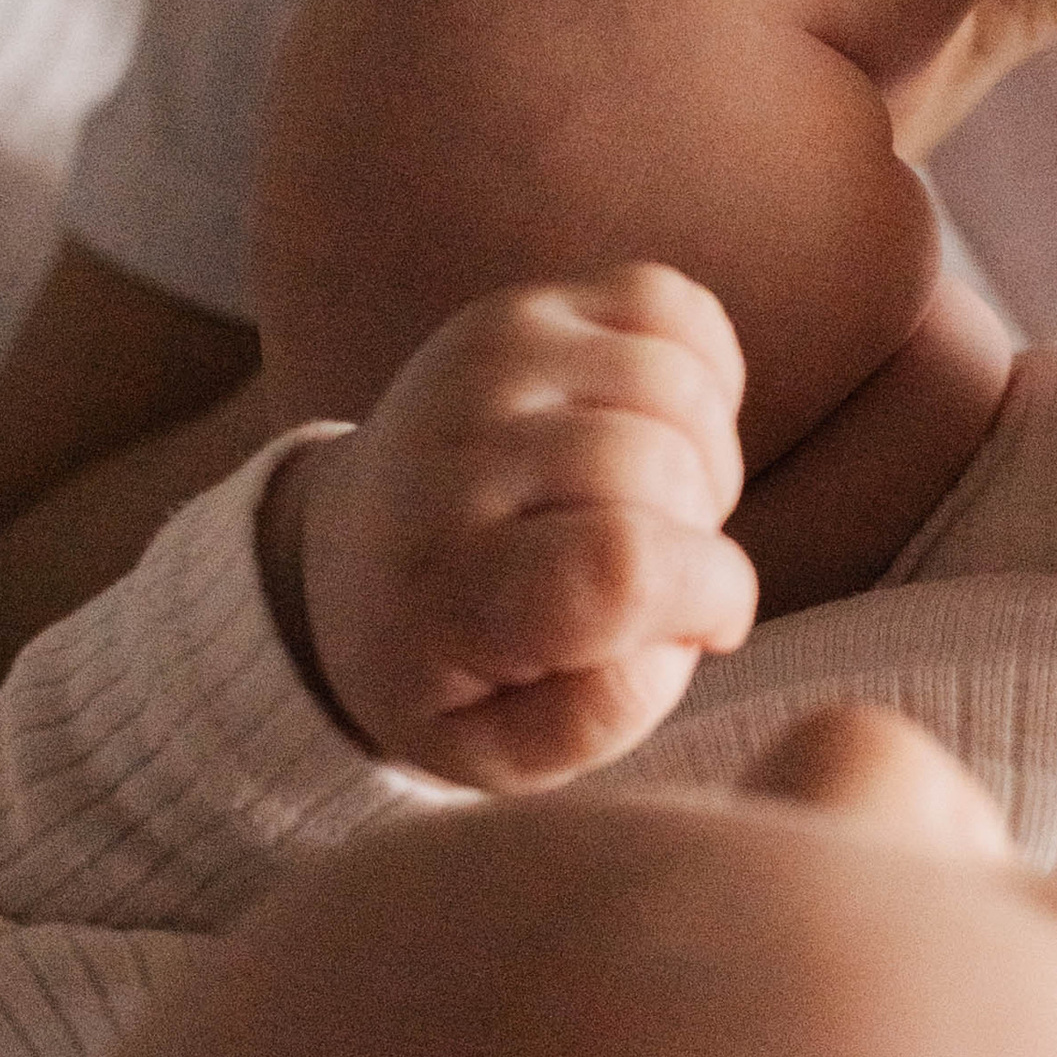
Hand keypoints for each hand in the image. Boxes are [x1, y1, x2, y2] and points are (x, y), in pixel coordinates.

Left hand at [269, 270, 758, 790]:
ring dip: (708, 459)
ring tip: (662, 510)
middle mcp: (452, 453)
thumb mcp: (501, 751)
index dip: (709, 594)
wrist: (346, 558)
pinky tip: (666, 434)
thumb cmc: (453, 667)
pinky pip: (673, 307)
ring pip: (679, 384)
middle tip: (664, 578)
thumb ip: (599, 716)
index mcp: (445, 581)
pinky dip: (704, 372)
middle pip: (664, 464)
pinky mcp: (521, 306)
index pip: (624, 561)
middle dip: (702, 532)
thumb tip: (682, 624)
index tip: (709, 628)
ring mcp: (483, 359)